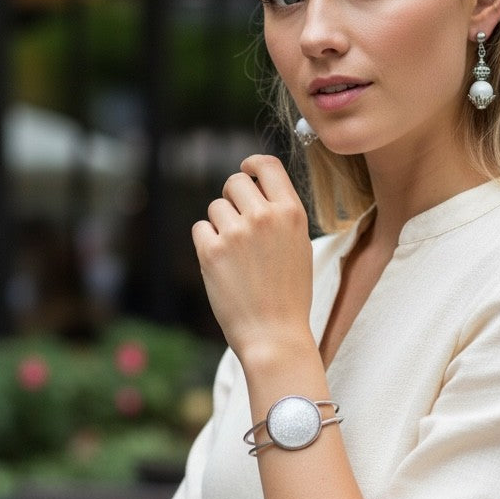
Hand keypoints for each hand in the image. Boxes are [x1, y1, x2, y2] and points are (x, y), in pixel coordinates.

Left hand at [191, 155, 313, 360]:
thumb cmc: (289, 294)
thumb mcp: (299, 246)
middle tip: (237, 223)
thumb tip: (256, 188)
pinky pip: (200, 229)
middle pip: (234, 183)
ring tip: (236, 255)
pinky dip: (207, 243)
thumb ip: (280, 215)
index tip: (245, 170)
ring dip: (220, 225)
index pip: (267, 166)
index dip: (251, 165)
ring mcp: (236, 232)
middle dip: (232, 199)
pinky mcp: (211, 251)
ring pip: (215, 207)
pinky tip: (223, 265)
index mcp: (291, 213)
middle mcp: (264, 216)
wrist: (275, 334)